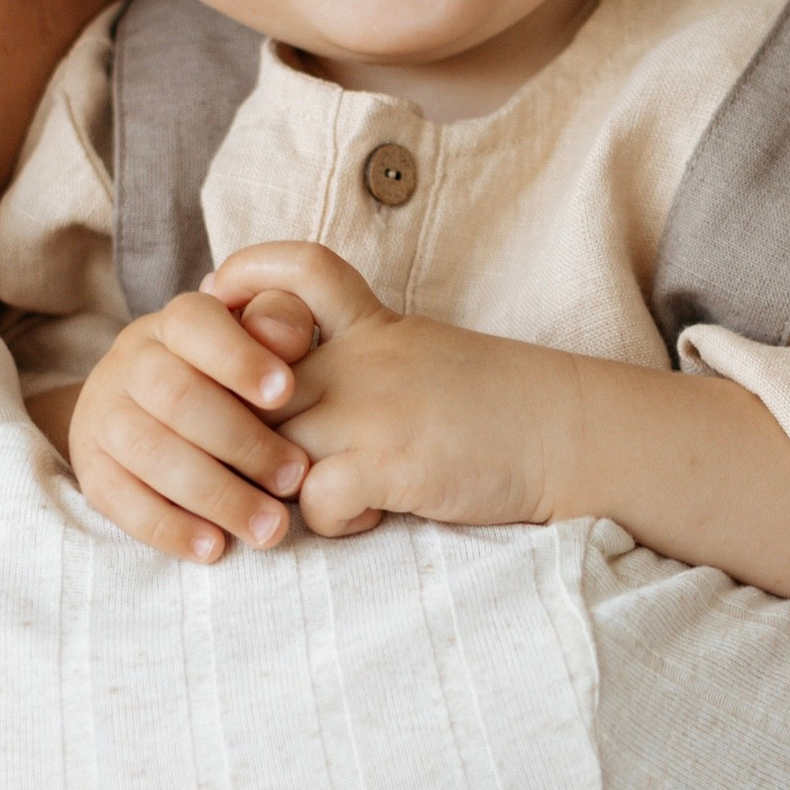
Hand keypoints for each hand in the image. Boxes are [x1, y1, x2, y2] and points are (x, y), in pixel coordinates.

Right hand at [62, 285, 323, 563]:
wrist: (147, 408)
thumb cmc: (229, 375)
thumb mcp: (257, 339)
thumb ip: (278, 326)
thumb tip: (287, 340)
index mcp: (175, 324)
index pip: (196, 325)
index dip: (239, 358)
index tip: (285, 393)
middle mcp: (131, 363)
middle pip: (177, 396)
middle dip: (242, 442)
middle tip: (293, 479)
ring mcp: (104, 416)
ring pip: (150, 452)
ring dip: (215, 495)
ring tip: (269, 527)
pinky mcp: (92, 469)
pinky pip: (120, 501)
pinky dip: (169, 528)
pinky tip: (214, 547)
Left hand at [204, 242, 574, 540]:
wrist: (571, 436)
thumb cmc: (501, 407)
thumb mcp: (423, 354)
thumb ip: (361, 356)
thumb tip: (291, 387)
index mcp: (375, 325)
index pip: (300, 269)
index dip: (248, 275)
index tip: (218, 297)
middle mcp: (364, 358)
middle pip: (255, 377)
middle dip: (238, 421)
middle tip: (257, 457)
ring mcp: (373, 407)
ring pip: (270, 444)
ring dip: (283, 485)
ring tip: (329, 494)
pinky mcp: (389, 461)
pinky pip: (313, 499)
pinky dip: (332, 520)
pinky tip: (373, 514)